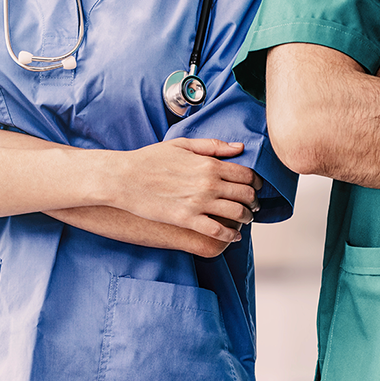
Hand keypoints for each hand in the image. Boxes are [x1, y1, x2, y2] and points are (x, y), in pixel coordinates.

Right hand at [109, 138, 258, 242]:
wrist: (124, 178)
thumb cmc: (149, 159)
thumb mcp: (182, 145)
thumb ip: (213, 146)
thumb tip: (239, 148)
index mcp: (209, 163)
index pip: (246, 174)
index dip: (256, 183)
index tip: (255, 188)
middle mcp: (208, 183)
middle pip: (246, 194)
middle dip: (254, 202)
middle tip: (253, 206)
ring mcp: (199, 202)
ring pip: (237, 213)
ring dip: (246, 218)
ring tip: (245, 219)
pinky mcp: (187, 219)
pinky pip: (218, 230)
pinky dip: (231, 235)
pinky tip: (233, 235)